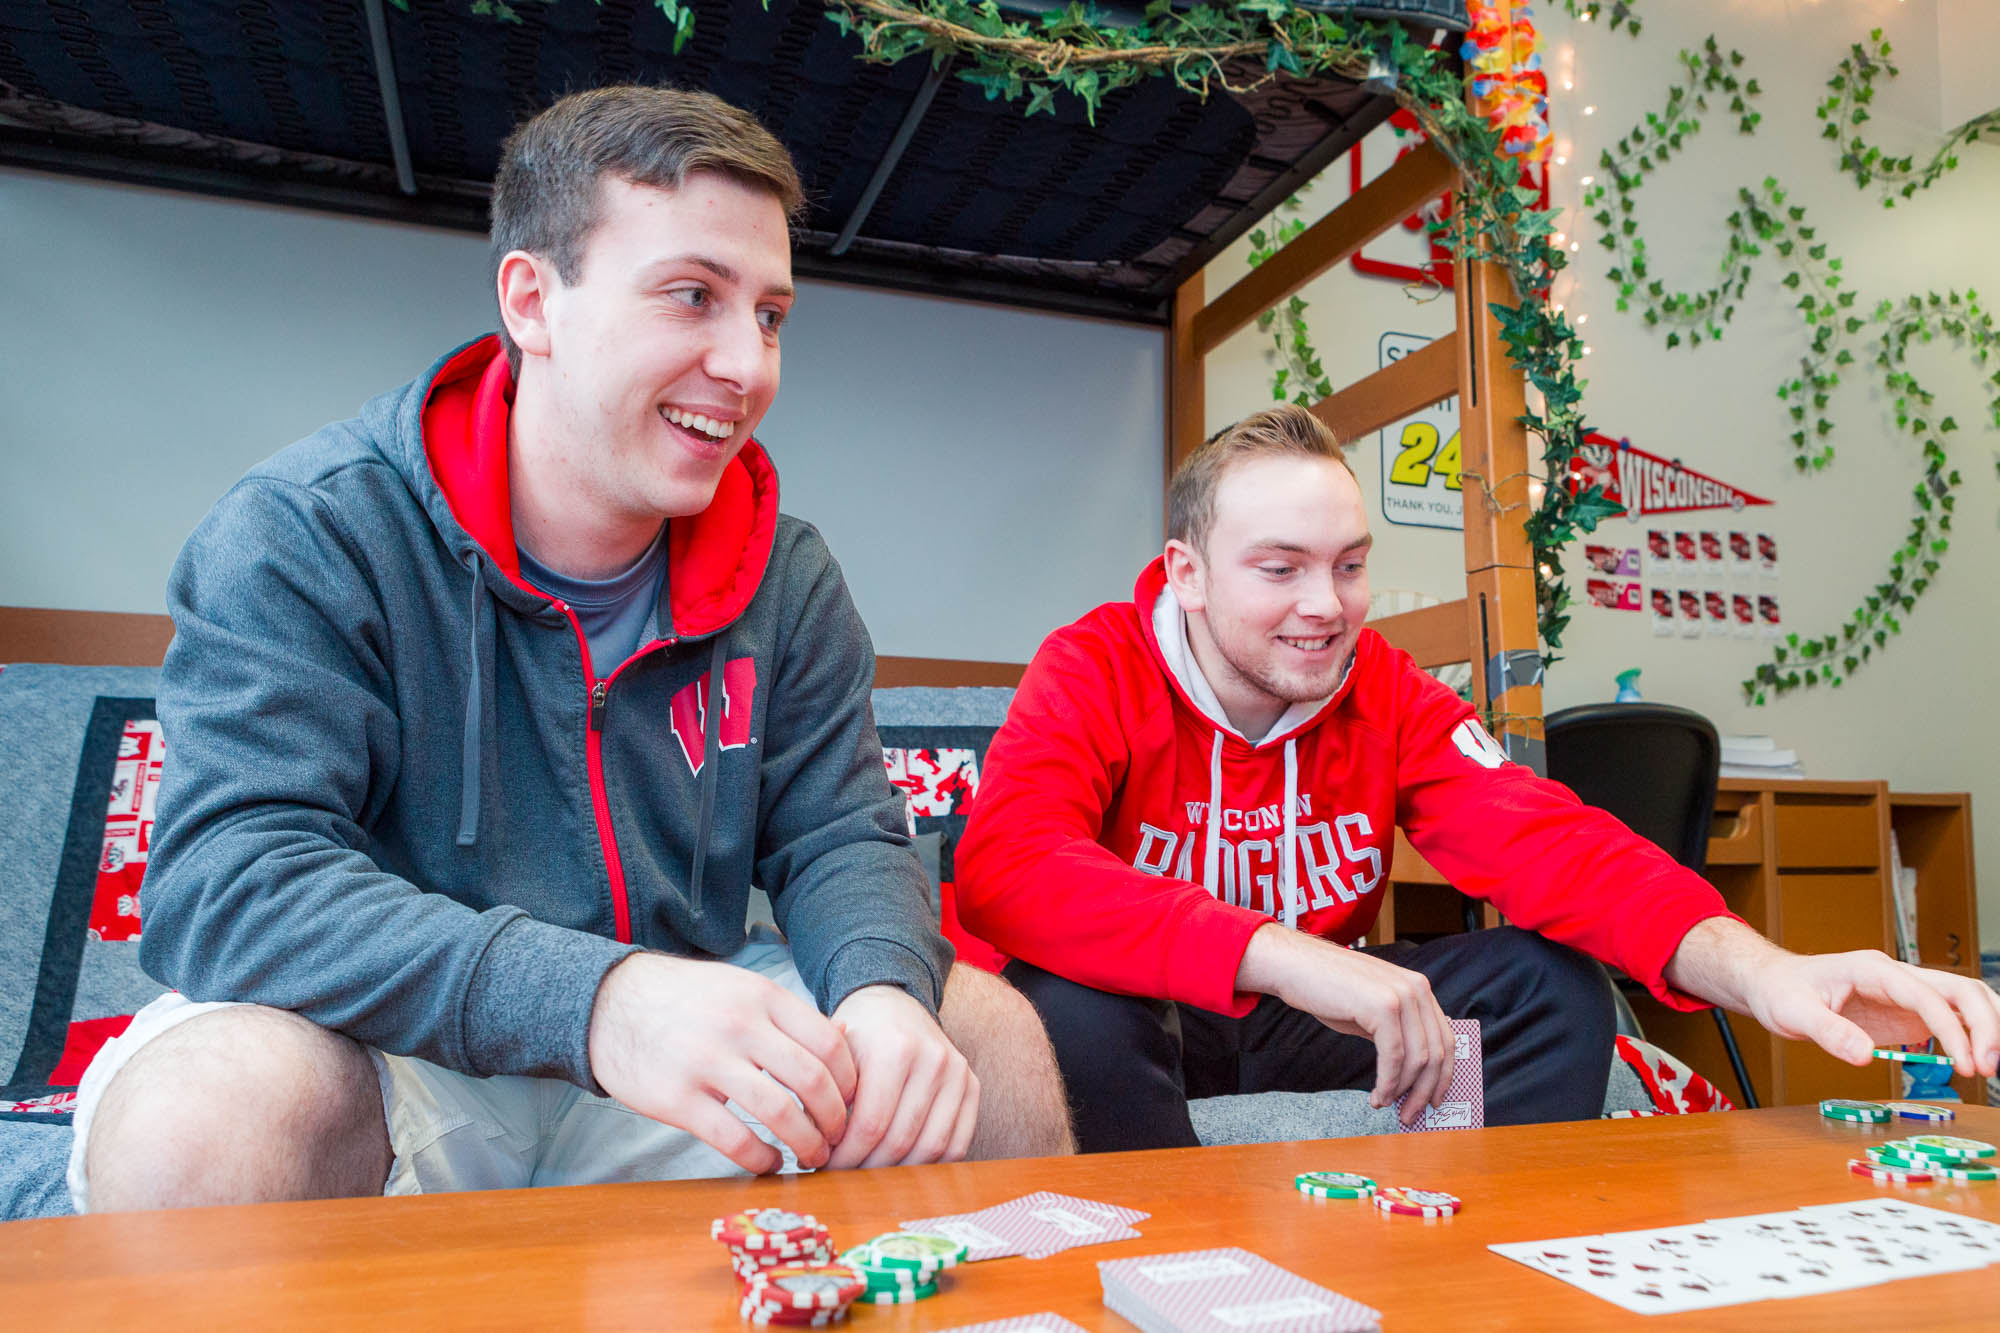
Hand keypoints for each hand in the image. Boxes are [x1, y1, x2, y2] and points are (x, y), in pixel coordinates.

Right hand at [587, 953, 857, 1173]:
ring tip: (812, 1157)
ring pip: (780, 1113)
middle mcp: (740, 1026)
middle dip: (835, 1119)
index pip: (829, 1043)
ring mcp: (707, 1062)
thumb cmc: (687, 1000)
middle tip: (838, 1138)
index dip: (850, 1081)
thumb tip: (848, 1038)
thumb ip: (790, 1016)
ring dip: (806, 1144)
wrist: (608, 1003)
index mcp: (762, 997)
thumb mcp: (742, 989)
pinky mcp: (677, 1099)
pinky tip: (769, 1163)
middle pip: (812, 1081)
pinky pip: (734, 1139)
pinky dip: (762, 1159)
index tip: (852, 1102)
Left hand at [824, 985, 978, 1168]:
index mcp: (894, 1048)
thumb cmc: (859, 1036)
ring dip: (898, 1172)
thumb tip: (809, 1148)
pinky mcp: (973, 1085)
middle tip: (842, 1176)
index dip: (845, 1156)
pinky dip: (930, 1165)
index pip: (871, 1125)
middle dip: (866, 1168)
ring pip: (931, 1148)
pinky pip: (957, 1143)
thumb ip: (821, 1095)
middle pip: (900, 1141)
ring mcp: (958, 1072)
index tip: (824, 1166)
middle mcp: (932, 1059)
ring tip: (869, 1173)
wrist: (895, 1005)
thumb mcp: (834, 1054)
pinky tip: (902, 1165)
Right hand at [1236, 924, 1451, 1125]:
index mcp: (1419, 988)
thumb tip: (1411, 1075)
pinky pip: (1394, 1056)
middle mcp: (1417, 989)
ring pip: (1418, 1059)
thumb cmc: (1328, 990)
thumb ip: (1396, 1033)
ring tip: (1386, 1104)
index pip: (1445, 1039)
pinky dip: (1388, 1082)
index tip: (1434, 1101)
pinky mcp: (1382, 1006)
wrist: (1295, 966)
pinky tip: (1377, 1094)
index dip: (1443, 1076)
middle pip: (1436, 1052)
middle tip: (1410, 1115)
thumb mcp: (1372, 1011)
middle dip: (1424, 1091)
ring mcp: (1401, 995)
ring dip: (1403, 1091)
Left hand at [1667, 917, 1999, 1079]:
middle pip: (1961, 990)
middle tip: (1990, 1068)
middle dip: (1985, 1026)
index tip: (1966, 1064)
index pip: (1928, 996)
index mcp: (1873, 970)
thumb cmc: (1780, 990)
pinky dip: (1973, 1034)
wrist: (1771, 982)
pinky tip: (1980, 1059)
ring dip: (1987, 1027)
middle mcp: (1897, 976)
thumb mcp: (1793, 1013)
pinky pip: (1952, 1017)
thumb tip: (1863, 1057)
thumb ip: (1828, 1032)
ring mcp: (1906, 993)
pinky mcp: (1907, 1011)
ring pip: (1965, 999)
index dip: (1952, 1030)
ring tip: (1992, 1067)